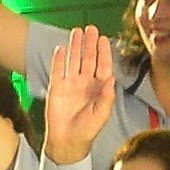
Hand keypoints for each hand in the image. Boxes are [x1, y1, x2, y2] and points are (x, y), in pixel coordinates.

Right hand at [40, 27, 121, 162]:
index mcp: (99, 88)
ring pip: (74, 60)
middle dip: (89, 44)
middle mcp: (85, 83)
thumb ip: (107, 97)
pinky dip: (59, 59)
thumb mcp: (101, 114)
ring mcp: (71, 84)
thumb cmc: (88, 129)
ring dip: (75, 47)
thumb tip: (112, 78)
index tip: (104, 38)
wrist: (67, 140)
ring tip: (76, 31)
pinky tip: (61, 48)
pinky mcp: (57, 88)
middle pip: (88, 58)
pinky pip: (58, 70)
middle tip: (91, 28)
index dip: (104, 52)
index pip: (103, 65)